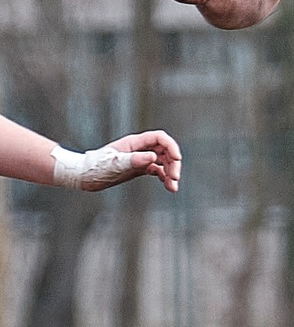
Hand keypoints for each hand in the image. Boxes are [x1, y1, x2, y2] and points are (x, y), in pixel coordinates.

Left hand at [53, 131, 181, 192]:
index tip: (177, 159)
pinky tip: (168, 186)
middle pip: (165, 151)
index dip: (171, 146)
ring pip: (164, 162)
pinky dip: (165, 178)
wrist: (83, 176)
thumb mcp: (115, 163)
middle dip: (173, 164)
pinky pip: (158, 171)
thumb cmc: (95, 167)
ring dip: (171, 173)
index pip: (160, 138)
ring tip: (173, 187)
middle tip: (175, 178)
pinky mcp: (139, 169)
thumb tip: (154, 158)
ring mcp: (140, 159)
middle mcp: (139, 149)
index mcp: (134, 142)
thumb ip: (135, 159)